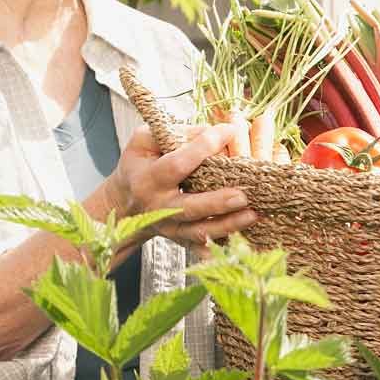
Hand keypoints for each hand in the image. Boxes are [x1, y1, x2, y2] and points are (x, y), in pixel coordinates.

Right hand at [104, 125, 258, 249]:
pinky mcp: (181, 240)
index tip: (231, 131)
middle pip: (190, 208)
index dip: (204, 146)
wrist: (124, 205)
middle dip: (217, 203)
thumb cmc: (140, 164)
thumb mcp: (144, 142)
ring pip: (200, 231)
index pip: (177, 164)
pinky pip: (204, 248)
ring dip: (229, 225)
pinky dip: (223, 248)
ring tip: (254, 214)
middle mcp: (159, 207)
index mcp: (148, 179)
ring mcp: (170, 228)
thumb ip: (174, 134)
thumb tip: (211, 131)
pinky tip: (246, 242)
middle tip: (244, 195)